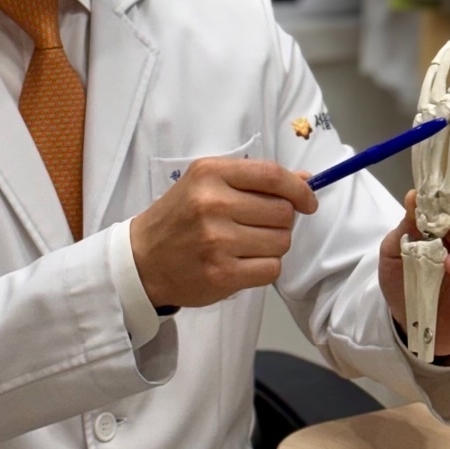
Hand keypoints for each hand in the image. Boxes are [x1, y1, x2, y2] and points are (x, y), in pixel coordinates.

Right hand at [130, 158, 316, 309]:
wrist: (142, 259)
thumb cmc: (179, 217)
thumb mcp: (205, 183)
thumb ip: (252, 179)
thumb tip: (305, 179)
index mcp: (210, 174)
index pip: (272, 176)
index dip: (299, 189)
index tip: (307, 201)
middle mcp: (213, 204)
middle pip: (282, 212)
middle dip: (281, 221)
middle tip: (258, 225)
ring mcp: (217, 241)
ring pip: (281, 242)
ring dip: (273, 245)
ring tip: (246, 244)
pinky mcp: (222, 274)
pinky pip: (271, 269)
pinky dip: (265, 267)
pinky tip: (243, 262)